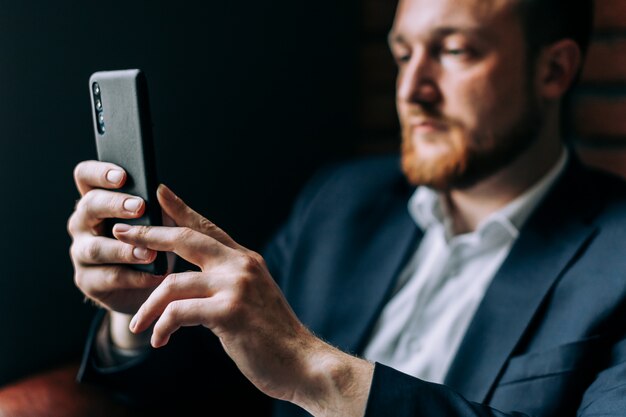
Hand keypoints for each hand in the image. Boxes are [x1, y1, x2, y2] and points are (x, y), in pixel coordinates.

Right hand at [67, 160, 165, 313]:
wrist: (155, 288)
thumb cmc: (158, 246)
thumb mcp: (166, 223)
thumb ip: (163, 208)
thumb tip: (161, 190)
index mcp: (99, 201)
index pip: (86, 176)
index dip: (100, 173)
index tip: (123, 175)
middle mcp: (83, 224)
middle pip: (88, 206)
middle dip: (114, 205)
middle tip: (140, 207)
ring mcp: (81, 253)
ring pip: (95, 248)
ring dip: (123, 249)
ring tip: (149, 252)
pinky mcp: (88, 281)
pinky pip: (107, 277)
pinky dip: (133, 276)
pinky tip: (153, 275)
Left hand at [115, 184, 373, 415]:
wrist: (301, 362)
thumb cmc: (272, 335)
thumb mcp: (252, 297)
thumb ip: (226, 282)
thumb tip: (192, 280)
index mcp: (245, 260)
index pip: (208, 227)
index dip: (181, 208)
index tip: (159, 192)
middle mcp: (241, 265)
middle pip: (186, 239)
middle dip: (148, 234)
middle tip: (120, 233)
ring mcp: (236, 286)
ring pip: (172, 282)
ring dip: (147, 306)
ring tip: (137, 325)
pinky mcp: (229, 312)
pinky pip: (179, 312)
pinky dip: (162, 327)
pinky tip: (159, 340)